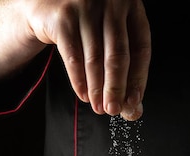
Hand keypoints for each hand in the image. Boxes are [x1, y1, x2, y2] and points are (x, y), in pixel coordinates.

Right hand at [0, 0, 150, 119]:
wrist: (48, 7)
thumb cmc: (86, 25)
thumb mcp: (110, 40)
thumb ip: (124, 71)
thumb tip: (134, 110)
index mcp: (131, 6)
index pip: (140, 48)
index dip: (138, 79)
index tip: (133, 102)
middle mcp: (111, 2)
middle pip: (118, 54)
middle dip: (116, 88)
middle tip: (113, 110)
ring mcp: (86, 7)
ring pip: (95, 57)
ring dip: (97, 88)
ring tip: (98, 107)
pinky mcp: (64, 17)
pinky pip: (73, 56)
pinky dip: (79, 80)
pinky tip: (83, 95)